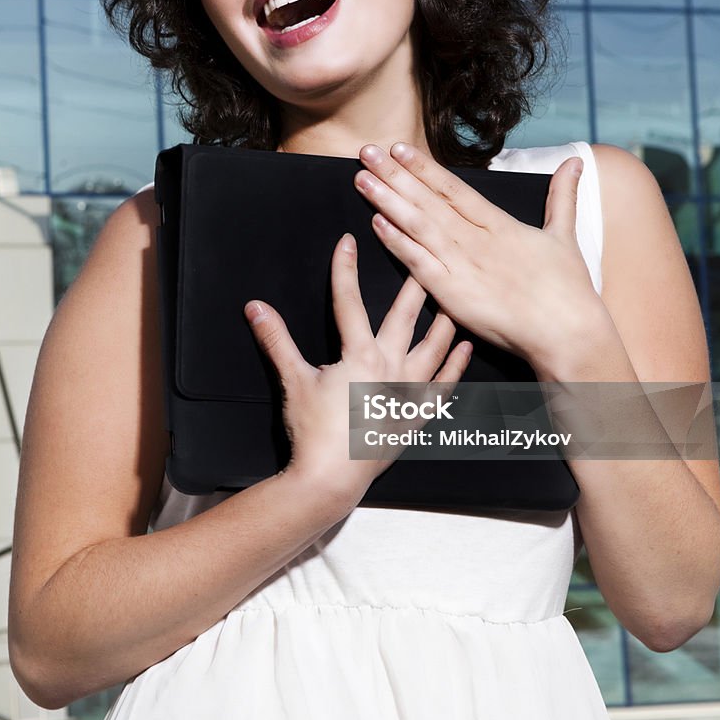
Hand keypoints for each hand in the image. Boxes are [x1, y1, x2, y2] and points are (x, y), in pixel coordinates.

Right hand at [244, 233, 472, 507]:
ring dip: (444, 321)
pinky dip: (456, 365)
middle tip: (424, 255)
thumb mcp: (292, 380)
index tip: (347, 242)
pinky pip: (444, 385)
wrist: (330, 477)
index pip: (349, 301)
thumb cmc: (312, 430)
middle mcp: (390, 367)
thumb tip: (255, 308)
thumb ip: (276, 340)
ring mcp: (408, 392)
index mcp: (359, 355)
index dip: (345, 269)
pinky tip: (464, 348)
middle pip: (405, 316)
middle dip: (413, 283)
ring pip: (434, 347)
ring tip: (453, 298)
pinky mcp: (417, 415)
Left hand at [352, 142, 603, 365]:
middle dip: (394, 175)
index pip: (453, 188)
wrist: (568, 331)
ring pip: (418, 225)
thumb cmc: (568, 289)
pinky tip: (376, 223)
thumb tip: (575, 162)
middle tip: (366, 151)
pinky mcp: (453, 292)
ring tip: (361, 178)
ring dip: (388, 201)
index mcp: (498, 223)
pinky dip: (398, 243)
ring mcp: (462, 264)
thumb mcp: (564, 235)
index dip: (423, 167)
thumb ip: (561, 197)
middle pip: (427, 200)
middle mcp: (476, 238)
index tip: (398, 148)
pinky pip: (419, 263)